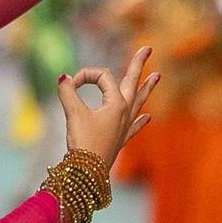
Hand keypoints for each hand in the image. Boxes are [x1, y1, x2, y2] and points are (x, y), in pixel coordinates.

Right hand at [57, 45, 160, 172]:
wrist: (89, 174)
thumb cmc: (84, 144)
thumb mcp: (73, 114)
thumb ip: (68, 93)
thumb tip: (63, 78)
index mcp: (117, 103)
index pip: (103, 77)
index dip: (85, 75)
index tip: (68, 84)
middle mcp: (125, 112)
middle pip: (133, 82)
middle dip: (139, 65)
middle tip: (148, 49)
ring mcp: (125, 126)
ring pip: (139, 102)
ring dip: (147, 88)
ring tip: (158, 76)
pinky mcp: (120, 139)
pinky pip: (135, 125)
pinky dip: (141, 120)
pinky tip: (148, 117)